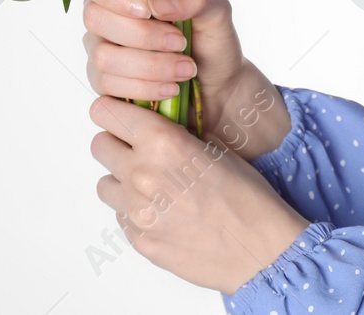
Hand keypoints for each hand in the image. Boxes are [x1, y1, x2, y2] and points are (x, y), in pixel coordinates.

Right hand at [76, 0, 289, 158]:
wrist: (219, 87)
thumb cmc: (211, 41)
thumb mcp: (215, 12)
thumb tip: (157, 4)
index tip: (147, 10)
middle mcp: (102, 19)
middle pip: (94, 19)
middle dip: (142, 35)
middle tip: (180, 42)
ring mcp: (99, 52)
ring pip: (103, 57)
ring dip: (149, 65)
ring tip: (185, 69)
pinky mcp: (104, 84)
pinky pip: (108, 86)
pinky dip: (144, 88)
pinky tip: (170, 88)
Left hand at [89, 95, 308, 293]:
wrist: (264, 252)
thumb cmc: (249, 199)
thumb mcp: (214, 148)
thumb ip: (175, 134)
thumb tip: (153, 125)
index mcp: (161, 142)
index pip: (105, 111)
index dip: (113, 112)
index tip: (121, 117)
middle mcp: (141, 173)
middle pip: (99, 145)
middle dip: (116, 145)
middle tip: (139, 152)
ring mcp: (137, 211)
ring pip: (105, 184)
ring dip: (122, 182)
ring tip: (153, 188)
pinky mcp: (139, 240)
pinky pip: (122, 217)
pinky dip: (136, 214)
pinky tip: (166, 215)